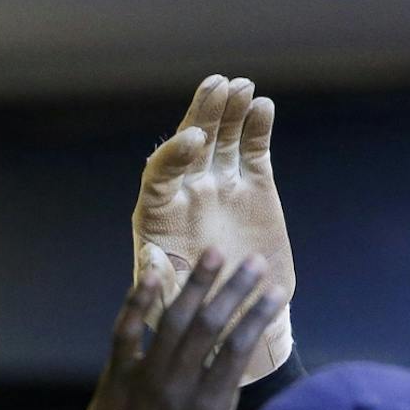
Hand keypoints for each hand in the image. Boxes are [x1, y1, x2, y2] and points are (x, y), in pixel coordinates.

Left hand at [75, 251, 284, 409]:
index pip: (238, 350)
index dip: (259, 316)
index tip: (277, 292)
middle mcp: (176, 388)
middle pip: (210, 327)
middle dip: (235, 289)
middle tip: (254, 261)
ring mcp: (142, 380)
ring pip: (171, 322)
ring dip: (194, 285)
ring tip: (213, 253)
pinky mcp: (115, 380)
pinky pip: (126, 333)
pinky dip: (138, 301)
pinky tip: (153, 273)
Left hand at [133, 76, 293, 383]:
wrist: (239, 322)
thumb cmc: (193, 318)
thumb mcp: (167, 307)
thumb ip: (156, 282)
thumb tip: (146, 255)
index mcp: (157, 216)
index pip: (159, 173)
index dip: (174, 152)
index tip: (193, 138)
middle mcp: (187, 194)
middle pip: (191, 144)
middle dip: (202, 115)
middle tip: (217, 88)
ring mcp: (221, 186)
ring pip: (223, 139)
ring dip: (230, 111)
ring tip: (241, 88)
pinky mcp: (255, 188)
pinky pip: (253, 150)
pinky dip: (257, 127)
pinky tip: (262, 107)